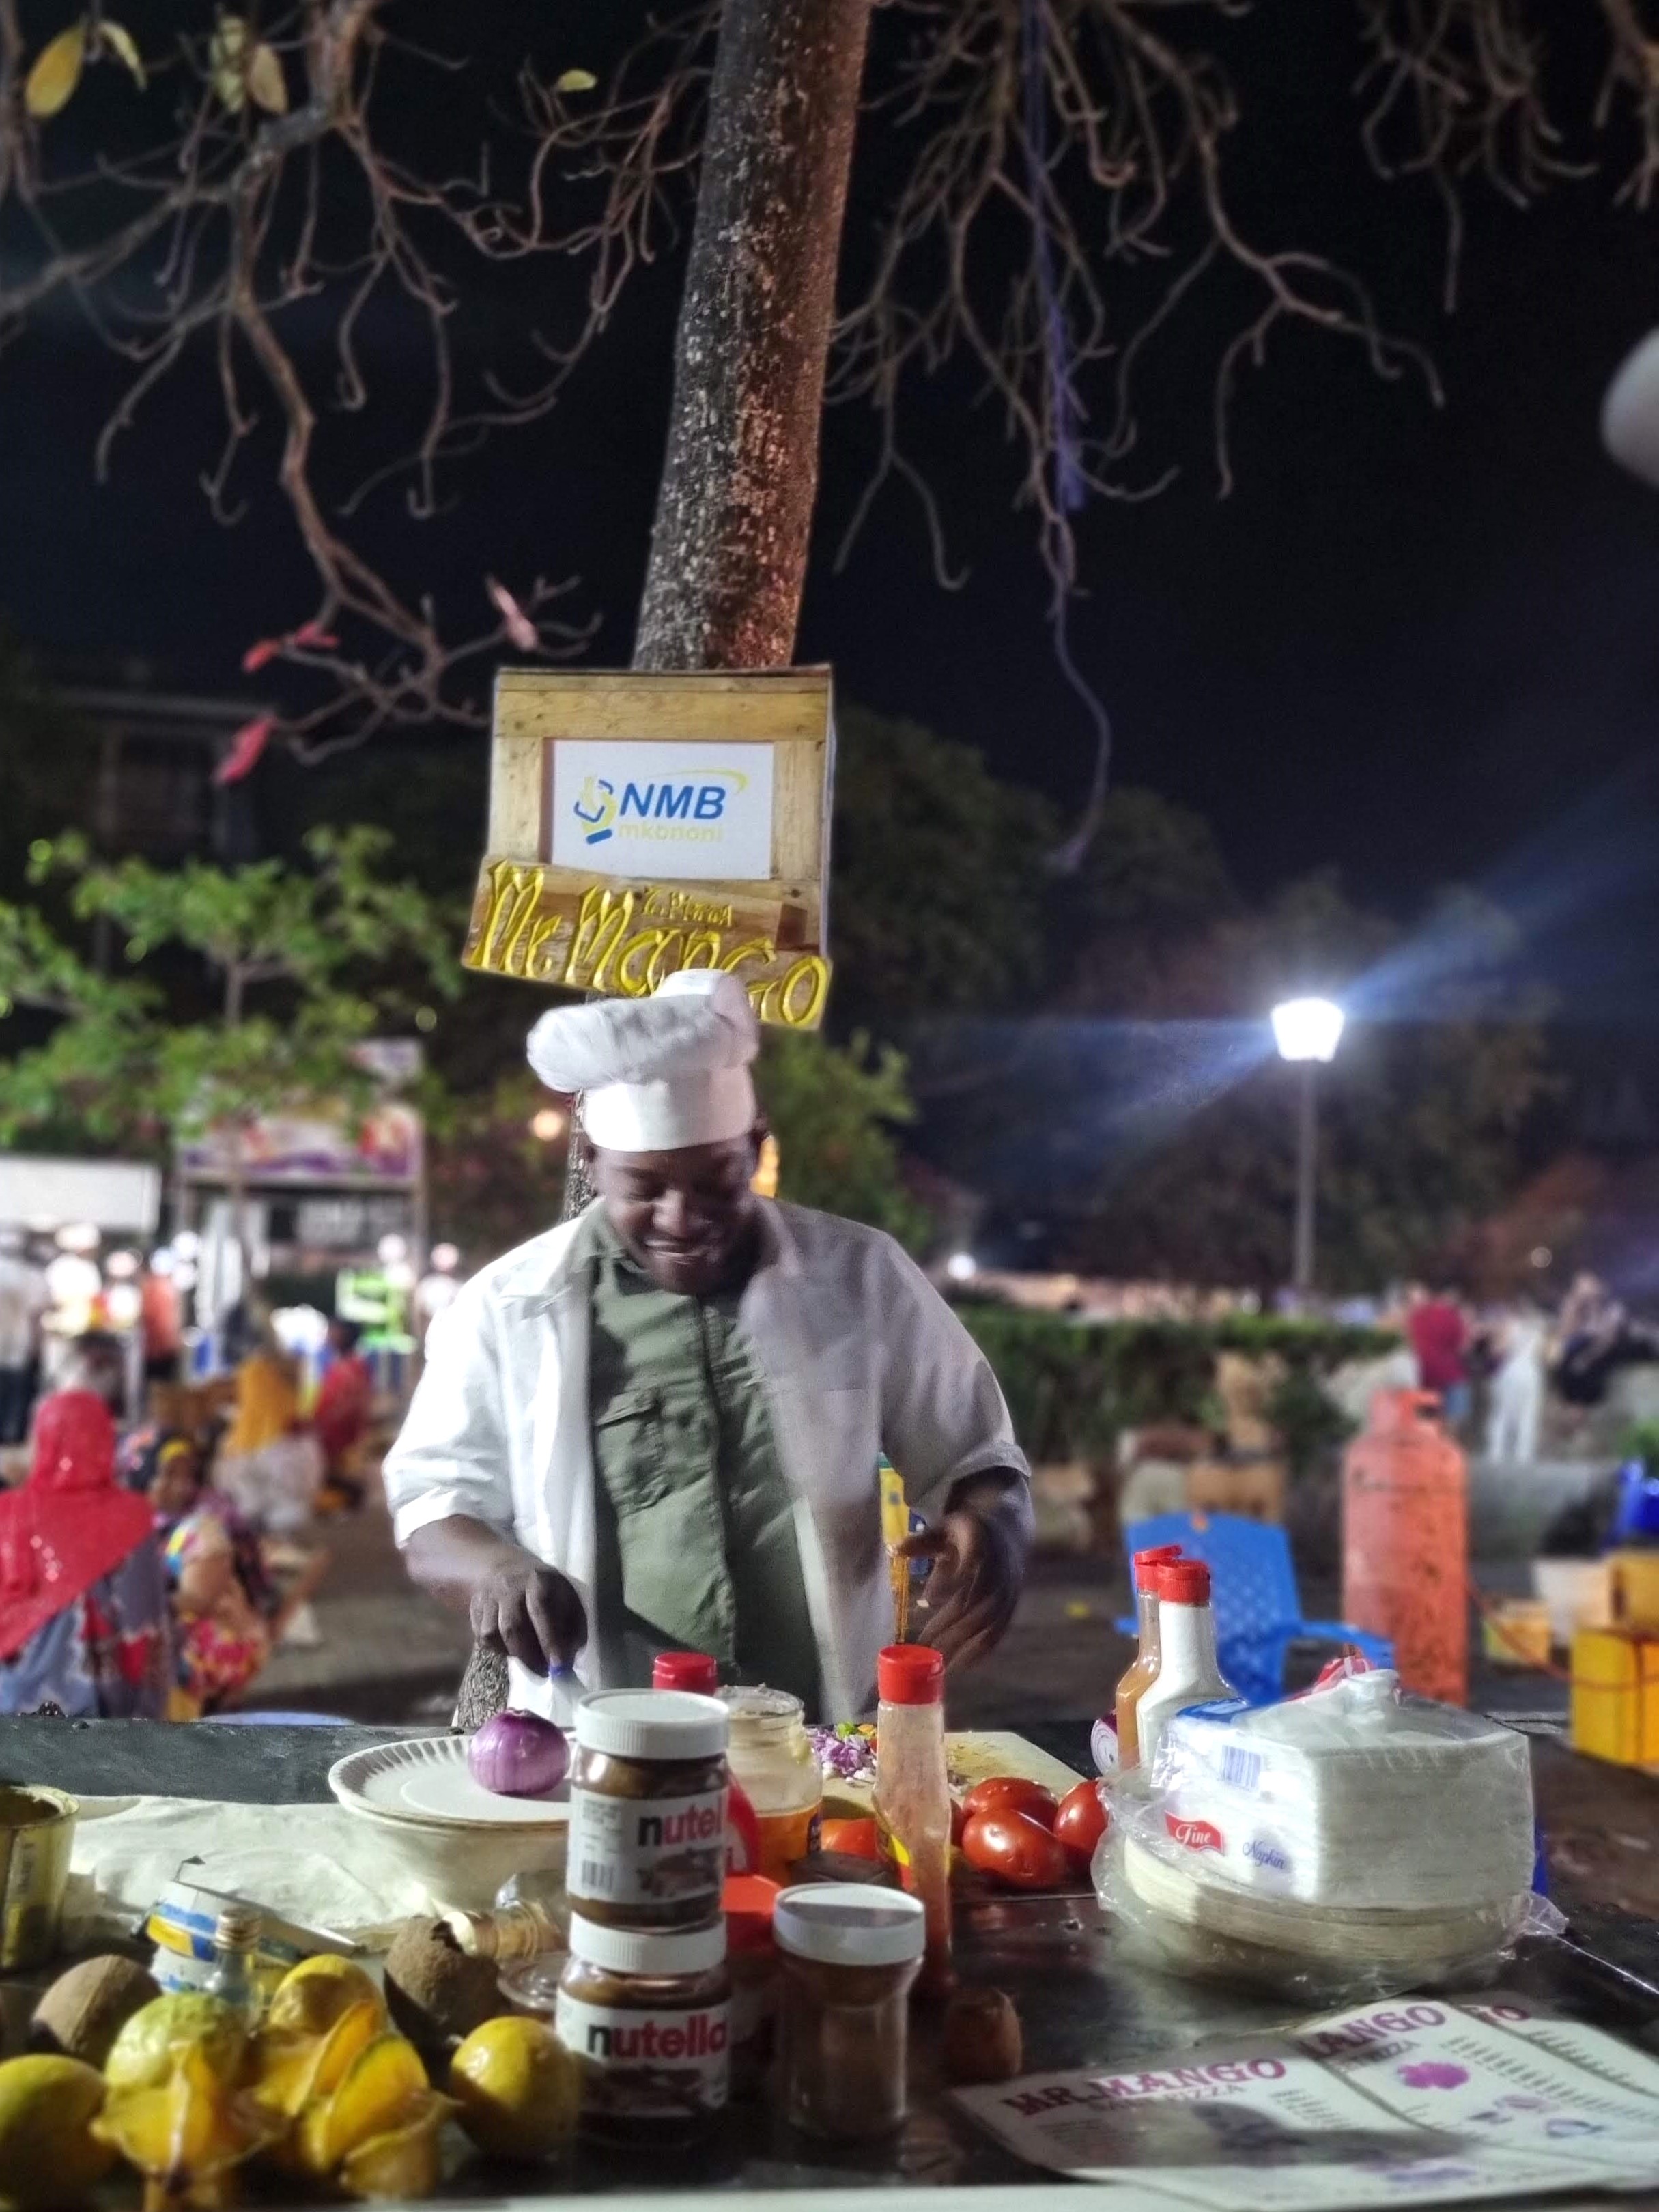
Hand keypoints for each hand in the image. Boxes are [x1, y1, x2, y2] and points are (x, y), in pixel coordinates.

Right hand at [469, 1548, 586, 1673]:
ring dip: (511, 1653)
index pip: (541, 1611)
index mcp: (537, 1580)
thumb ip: (573, 1624)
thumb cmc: (544, 1587)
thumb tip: (570, 1658)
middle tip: (543, 1674)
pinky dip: (496, 1649)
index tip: (559, 1666)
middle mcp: (509, 1588)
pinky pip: (481, 1637)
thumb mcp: (566, 1595)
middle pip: (512, 1627)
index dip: (550, 1640)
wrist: (505, 1566)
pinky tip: (510, 1647)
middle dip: (529, 1657)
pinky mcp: (474, 1609)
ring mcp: (488, 1598)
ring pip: (491, 1634)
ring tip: (527, 1657)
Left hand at [896, 1510, 1022, 1669]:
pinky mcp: (1012, 1608)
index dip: (949, 1583)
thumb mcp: (947, 1527)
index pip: (967, 1566)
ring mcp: (1008, 1593)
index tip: (925, 1601)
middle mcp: (998, 1571)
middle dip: (948, 1627)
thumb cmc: (970, 1532)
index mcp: (981, 1544)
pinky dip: (981, 1651)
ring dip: (964, 1645)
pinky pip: (998, 1633)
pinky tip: (962, 1665)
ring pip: (986, 1624)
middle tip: (923, 1646)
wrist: (1012, 1534)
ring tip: (939, 1664)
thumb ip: (923, 1541)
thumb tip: (895, 1551)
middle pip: (974, 1604)